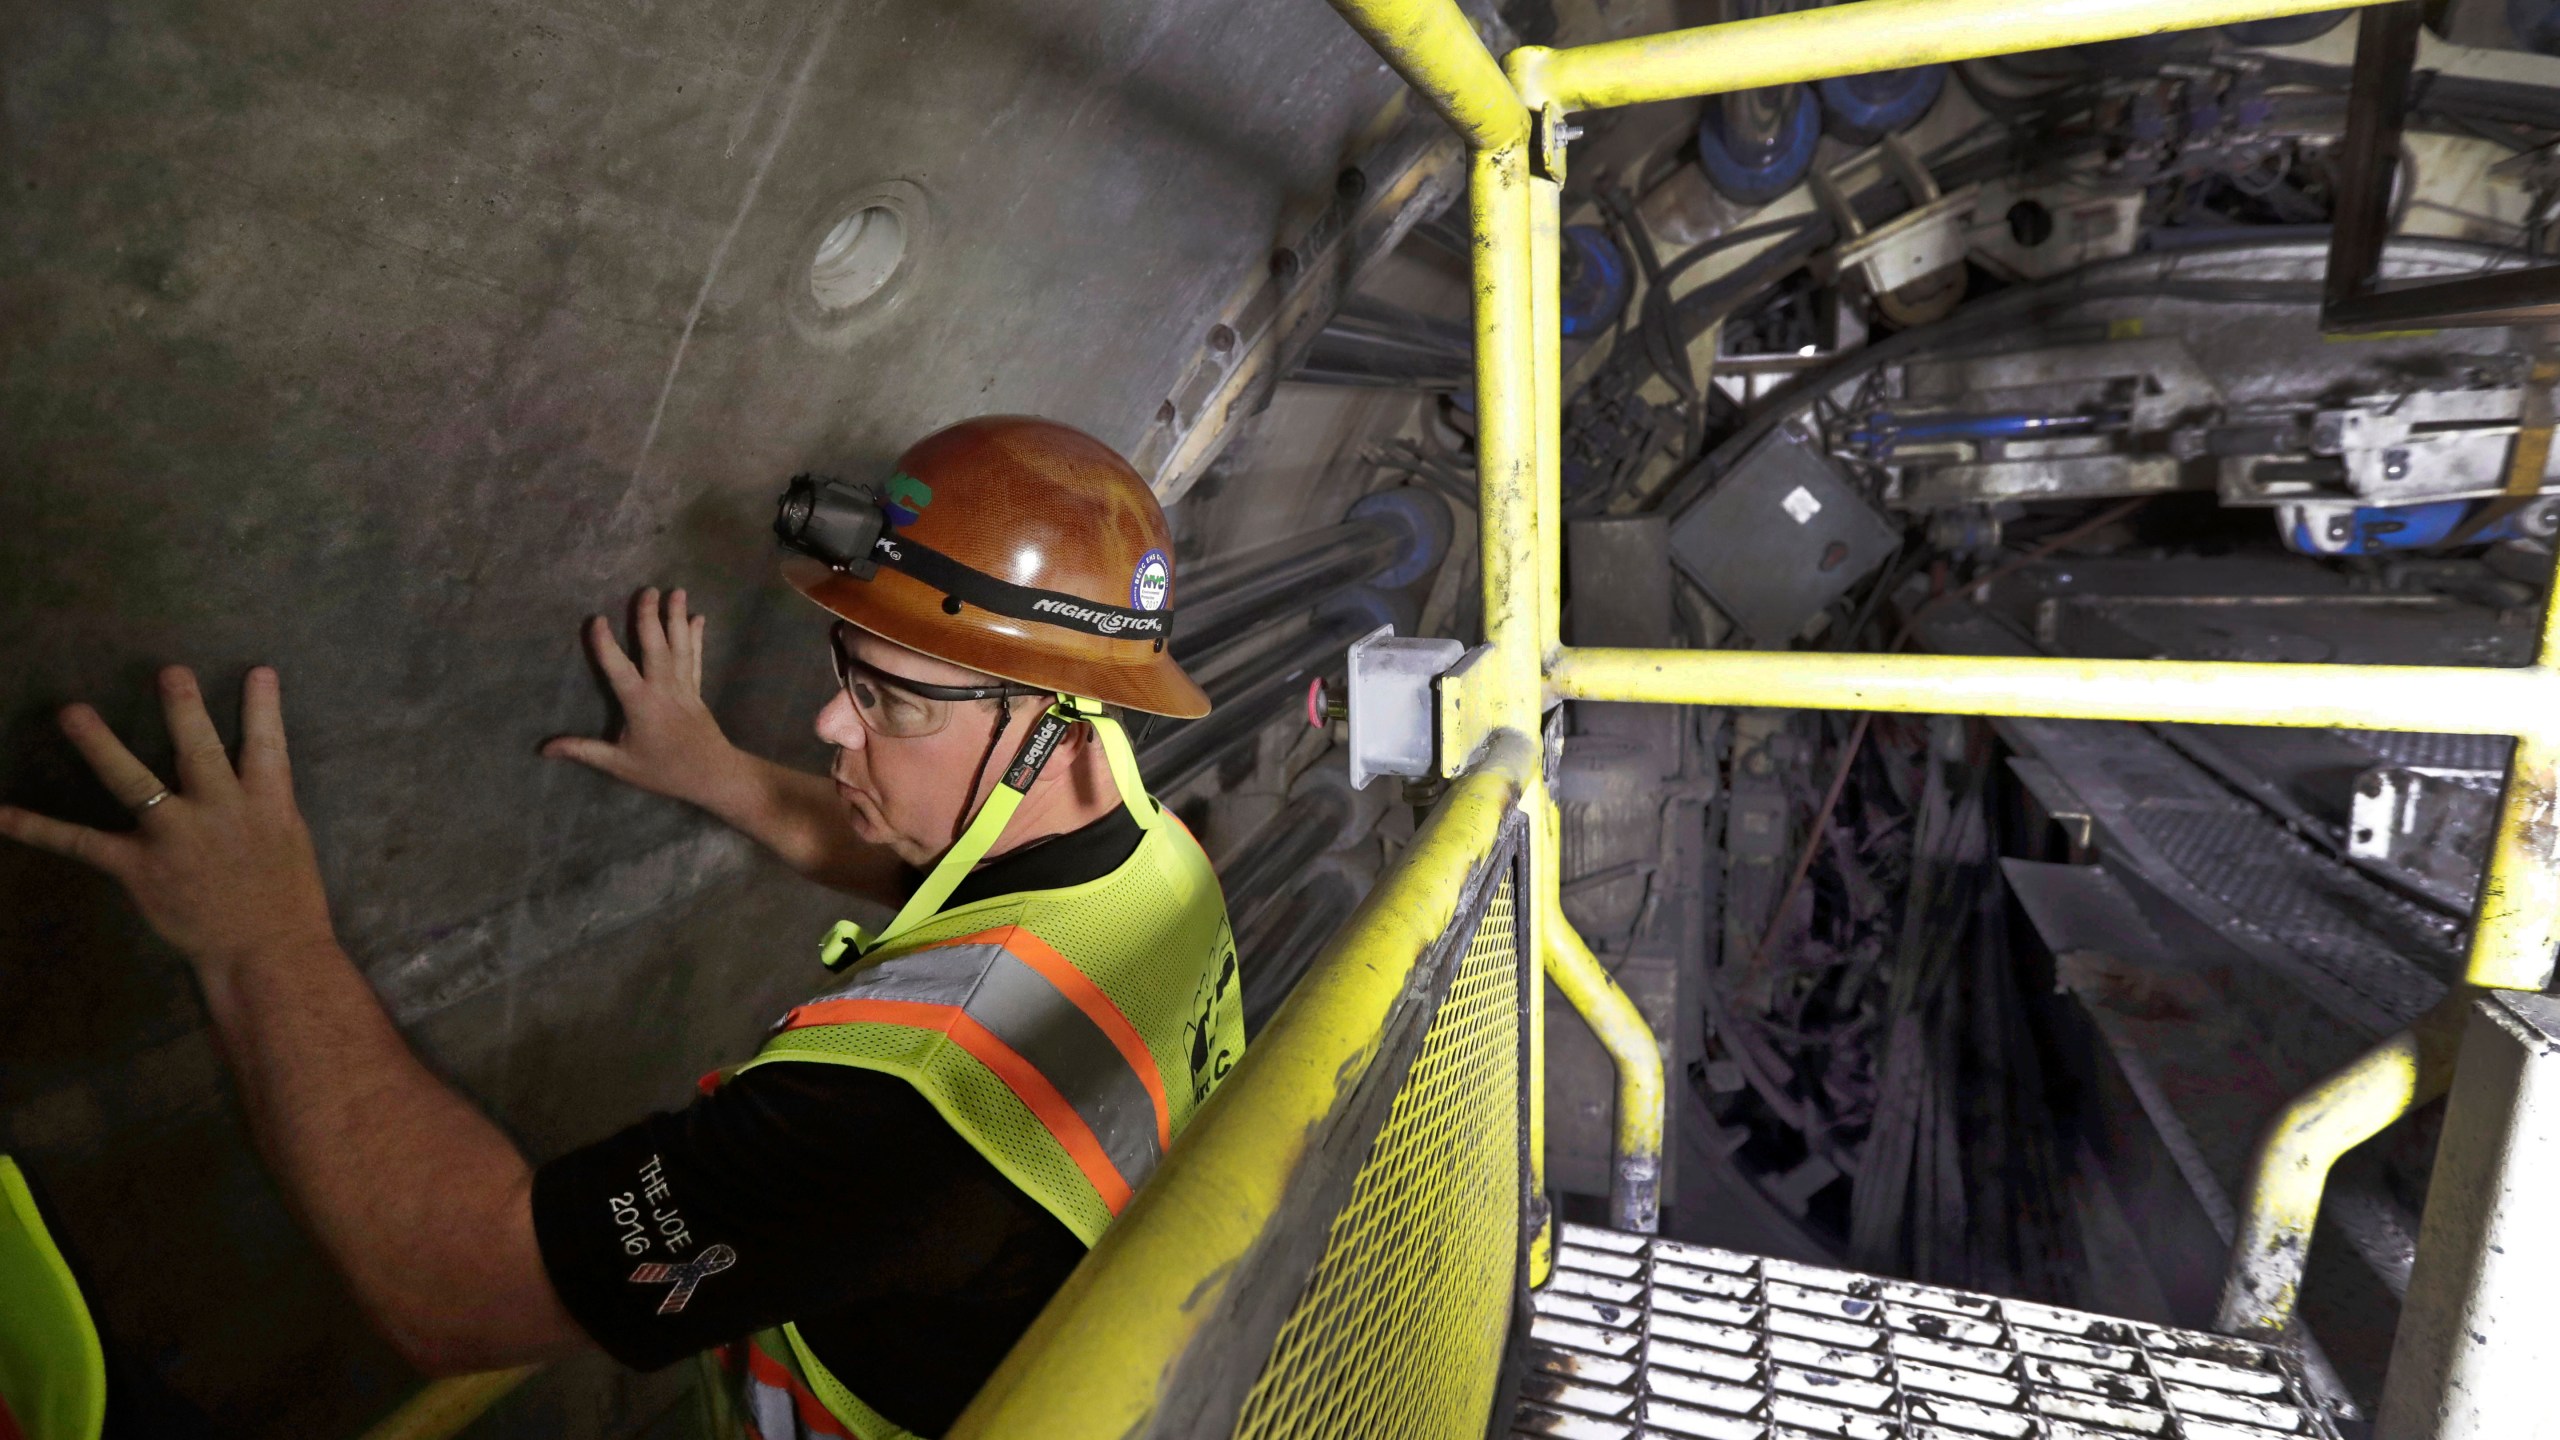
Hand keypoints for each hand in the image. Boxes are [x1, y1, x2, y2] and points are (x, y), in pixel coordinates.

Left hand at [0, 666, 337, 971]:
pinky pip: (83, 843)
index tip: (258, 672)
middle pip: (199, 748)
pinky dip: (39, 828)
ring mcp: (177, 836)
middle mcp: (221, 810)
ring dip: (100, 744)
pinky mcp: (141, 867)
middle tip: (169, 672)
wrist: (266, 954)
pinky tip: (2, 813)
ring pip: (134, 781)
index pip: (267, 744)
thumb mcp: (289, 845)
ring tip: (75, 712)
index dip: (262, 706)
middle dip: (184, 708)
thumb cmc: (287, 905)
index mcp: (267, 804)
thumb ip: (263, 810)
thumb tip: (251, 784)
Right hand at [543, 587, 744, 808]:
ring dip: (677, 618)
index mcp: (641, 705)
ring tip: (676, 590)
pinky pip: (695, 659)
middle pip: (656, 648)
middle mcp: (663, 689)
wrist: (713, 776)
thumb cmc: (664, 771)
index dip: (606, 645)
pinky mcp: (697, 691)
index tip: (598, 618)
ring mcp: (683, 688)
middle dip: (650, 618)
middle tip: (647, 589)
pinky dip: (696, 638)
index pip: (618, 669)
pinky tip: (697, 618)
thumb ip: (583, 751)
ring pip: (680, 647)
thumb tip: (544, 748)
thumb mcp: (619, 765)